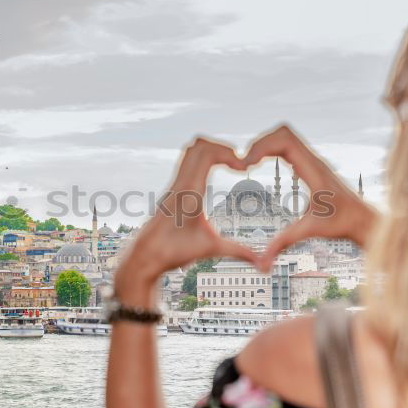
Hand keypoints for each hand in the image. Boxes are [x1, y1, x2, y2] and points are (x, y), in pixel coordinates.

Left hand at [114, 137, 258, 308]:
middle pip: (198, 145)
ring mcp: (173, 185)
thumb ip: (239, 252)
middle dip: (223, 148)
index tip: (243, 167)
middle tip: (238, 163)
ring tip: (229, 165)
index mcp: (189, 192)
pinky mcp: (171, 190)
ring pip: (190, 151)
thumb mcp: (211, 250)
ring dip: (212, 151)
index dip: (228, 153)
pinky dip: (202, 160)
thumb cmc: (173, 252)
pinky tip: (214, 174)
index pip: (206, 154)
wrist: (145, 257)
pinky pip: (186, 162)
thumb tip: (263, 262)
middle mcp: (180, 184)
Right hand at [242, 125, 377, 270]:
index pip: (285, 141)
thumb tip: (263, 260)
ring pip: (285, 137)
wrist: (363, 219)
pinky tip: (261, 164)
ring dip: (265, 144)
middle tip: (244, 163)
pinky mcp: (311, 166)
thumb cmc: (343, 223)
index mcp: (314, 170)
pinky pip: (289, 147)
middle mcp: (314, 161)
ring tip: (249, 163)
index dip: (262, 146)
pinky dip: (272, 149)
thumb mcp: (310, 231)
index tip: (247, 164)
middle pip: (282, 133)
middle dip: (260, 143)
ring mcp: (312, 161)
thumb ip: (285, 242)